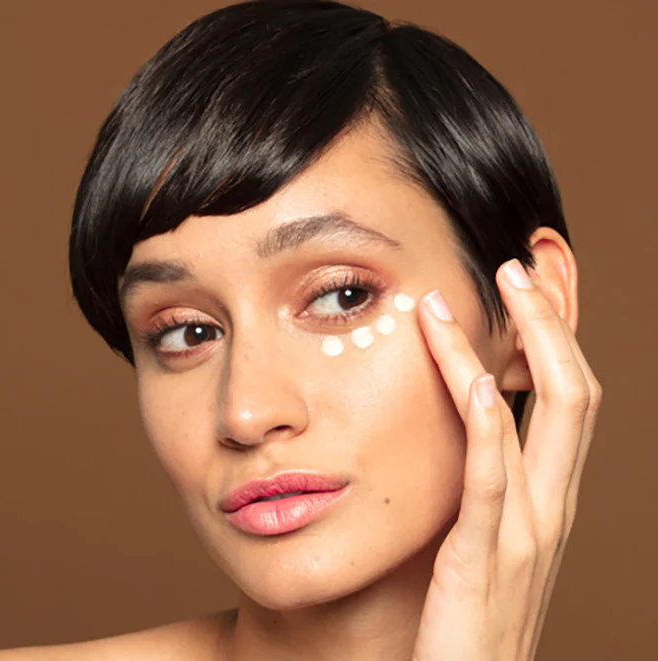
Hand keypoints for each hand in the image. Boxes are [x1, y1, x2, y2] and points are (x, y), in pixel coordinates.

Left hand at [410, 258, 602, 660]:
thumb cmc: (469, 613)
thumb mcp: (489, 538)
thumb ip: (488, 484)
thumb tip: (468, 422)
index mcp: (550, 498)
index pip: (570, 400)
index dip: (558, 340)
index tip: (529, 292)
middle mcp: (550, 507)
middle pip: (575, 394)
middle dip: (549, 326)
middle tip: (516, 269)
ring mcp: (524, 533)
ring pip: (534, 421)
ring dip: (505, 351)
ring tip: (474, 298)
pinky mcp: (483, 558)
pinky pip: (495, 481)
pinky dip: (490, 427)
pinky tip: (479, 384)